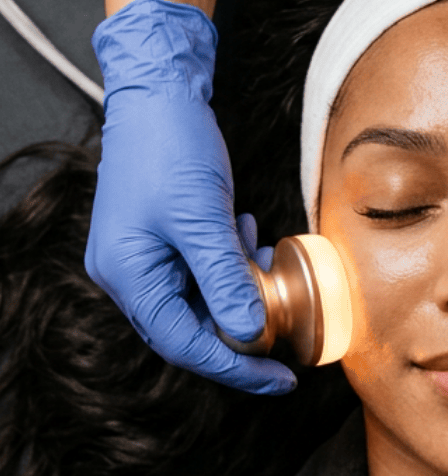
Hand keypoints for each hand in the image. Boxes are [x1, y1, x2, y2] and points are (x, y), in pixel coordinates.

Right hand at [85, 0, 295, 393]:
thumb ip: (225, 278)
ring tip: (266, 266)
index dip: (235, 366)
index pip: (184, 344)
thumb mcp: (204, 217)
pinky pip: (202, 271)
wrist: (159, 95)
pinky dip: (231, 265)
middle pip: (191, 330)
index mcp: (130, 276)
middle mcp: (131, 275)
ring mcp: (145, 257)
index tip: (279, 380)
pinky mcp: (164, 239)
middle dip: (244, 332)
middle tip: (289, 336)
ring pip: (201, 300)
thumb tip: (249, 333)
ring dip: (241, 291)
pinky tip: (249, 237)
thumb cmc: (171, 148)